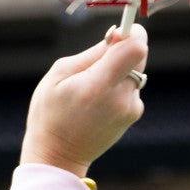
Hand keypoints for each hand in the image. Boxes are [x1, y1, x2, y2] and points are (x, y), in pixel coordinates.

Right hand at [20, 24, 147, 177]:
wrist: (58, 156)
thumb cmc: (51, 112)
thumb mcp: (59, 75)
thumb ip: (92, 54)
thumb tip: (118, 34)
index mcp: (98, 86)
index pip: (136, 48)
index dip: (131, 33)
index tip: (117, 33)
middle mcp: (121, 98)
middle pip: (139, 56)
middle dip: (122, 50)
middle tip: (97, 60)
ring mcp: (131, 108)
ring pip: (135, 70)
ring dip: (119, 69)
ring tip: (92, 88)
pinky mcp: (134, 114)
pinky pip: (133, 86)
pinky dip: (119, 86)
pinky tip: (98, 101)